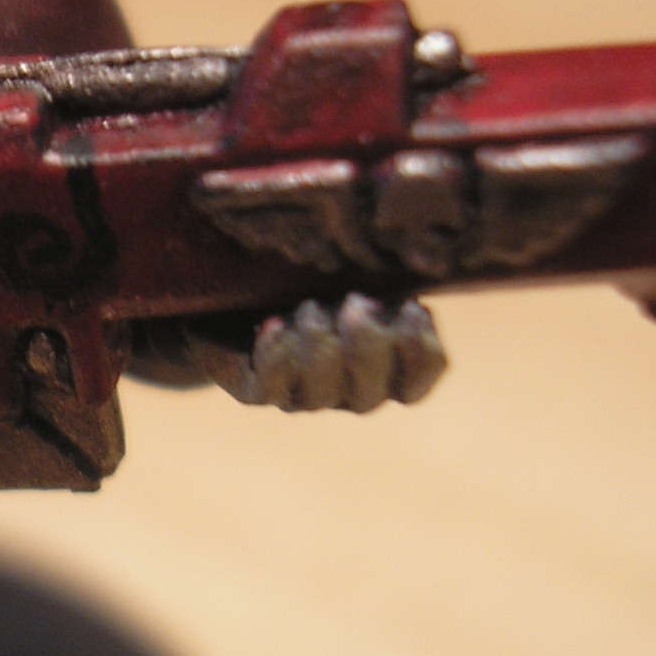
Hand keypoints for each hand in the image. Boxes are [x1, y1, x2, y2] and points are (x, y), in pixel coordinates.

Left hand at [192, 295, 445, 412]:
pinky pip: (269, 388)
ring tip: (309, 306)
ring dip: (318, 346)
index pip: (414, 387)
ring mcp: (301, 396)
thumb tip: (423, 258)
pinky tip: (275, 323)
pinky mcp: (256, 392)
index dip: (421, 356)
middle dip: (367, 348)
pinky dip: (275, 355)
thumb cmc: (309, 279)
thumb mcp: (356, 274)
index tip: (414, 308)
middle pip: (370, 397)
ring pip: (319, 395)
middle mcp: (344, 393)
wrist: (232, 293)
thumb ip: (390, 277)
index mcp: (380, 370)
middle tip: (356, 301)